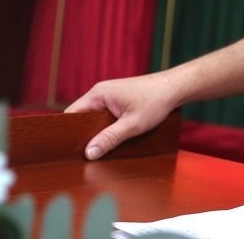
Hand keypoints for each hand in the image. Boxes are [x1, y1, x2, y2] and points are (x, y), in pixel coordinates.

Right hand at [64, 72, 179, 160]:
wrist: (176, 87)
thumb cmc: (156, 101)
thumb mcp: (132, 125)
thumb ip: (109, 138)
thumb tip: (89, 153)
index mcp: (98, 94)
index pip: (71, 115)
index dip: (68, 133)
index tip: (67, 151)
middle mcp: (101, 93)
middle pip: (82, 118)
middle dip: (84, 135)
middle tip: (83, 155)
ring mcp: (110, 96)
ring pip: (95, 119)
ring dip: (97, 132)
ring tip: (97, 149)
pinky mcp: (119, 101)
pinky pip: (105, 117)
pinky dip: (106, 127)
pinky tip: (110, 140)